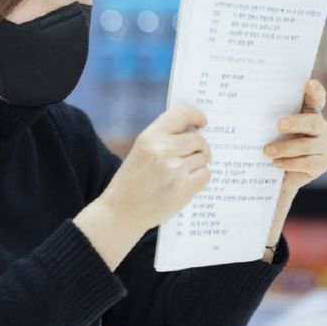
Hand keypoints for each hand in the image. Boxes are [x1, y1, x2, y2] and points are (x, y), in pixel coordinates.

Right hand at [105, 104, 211, 231]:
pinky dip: (200, 179)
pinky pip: (206, 175)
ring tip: (181, 175)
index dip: (196, 115)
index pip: (181, 114)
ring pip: (203, 158)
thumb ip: (164, 139)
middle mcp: (162, 150)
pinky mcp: (183, 188)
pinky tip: (186, 184)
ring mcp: (174, 170)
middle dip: (200, 148)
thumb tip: (196, 132)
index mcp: (150, 137)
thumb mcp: (141, 151)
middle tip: (194, 156)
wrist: (120, 212)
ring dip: (198, 165)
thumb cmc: (132, 181)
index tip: (202, 122)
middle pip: (198, 139)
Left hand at [264, 79, 326, 194]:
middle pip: (313, 121)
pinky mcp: (320, 164)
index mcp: (307, 113)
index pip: (316, 99)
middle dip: (296, 122)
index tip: (308, 83)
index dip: (315, 91)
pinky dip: (291, 163)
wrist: (274, 174)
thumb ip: (263, 117)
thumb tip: (239, 106)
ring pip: (308, 145)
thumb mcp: (266, 129)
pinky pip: (308, 163)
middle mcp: (318, 127)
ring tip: (267, 151)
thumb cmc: (270, 143)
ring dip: (286, 147)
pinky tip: (277, 163)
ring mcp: (321, 146)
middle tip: (279, 124)